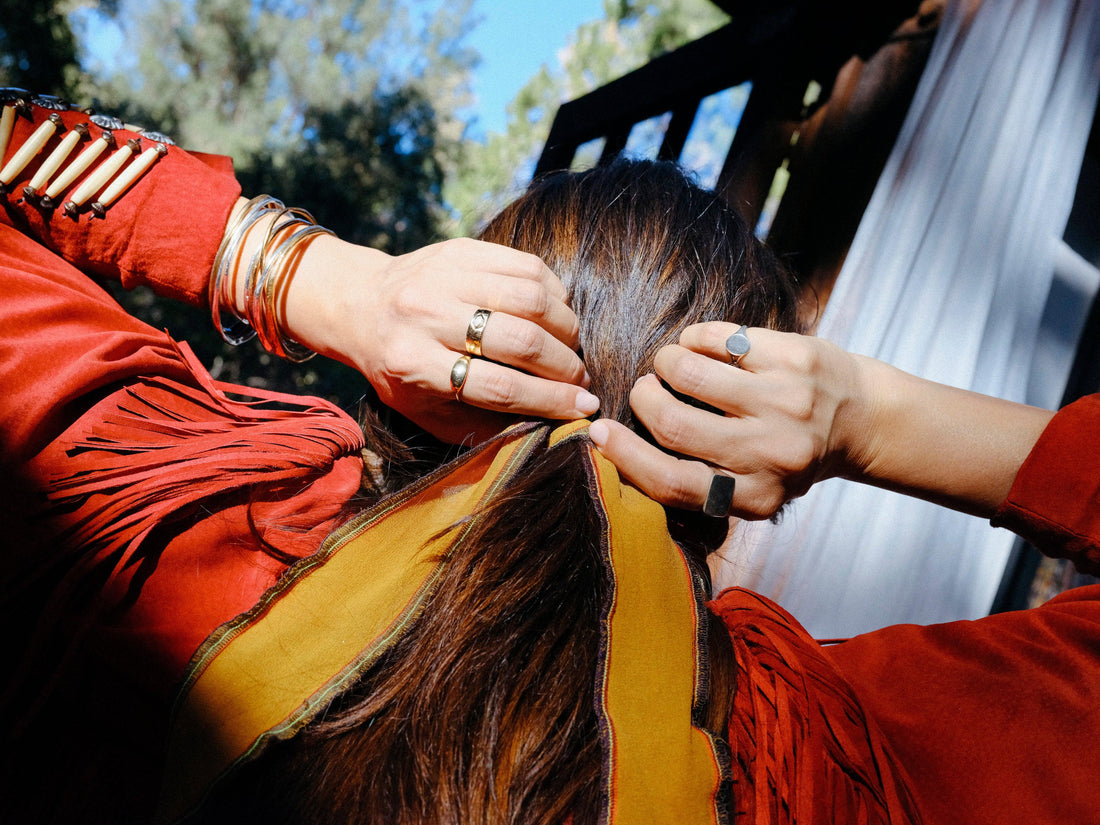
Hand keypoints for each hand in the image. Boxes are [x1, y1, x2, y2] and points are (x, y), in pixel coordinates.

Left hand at [286, 235, 597, 442]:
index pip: (498, 386)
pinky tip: (556, 313)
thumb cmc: (399, 370)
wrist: (361, 304)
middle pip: (519, 341)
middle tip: (581, 380)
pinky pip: (527, 265)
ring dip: (565, 327)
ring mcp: (444, 275)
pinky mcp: (460, 248)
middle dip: (564, 366)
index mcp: (413, 364)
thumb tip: (548, 427)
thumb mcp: (425, 411)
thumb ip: (480, 424)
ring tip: (570, 347)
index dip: (550, 399)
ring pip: (530, 298)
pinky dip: (554, 292)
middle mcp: (426, 314)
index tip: (584, 407)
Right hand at [588, 322, 871, 519]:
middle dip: (644, 400)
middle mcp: (773, 455)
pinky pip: (719, 338)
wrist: (862, 418)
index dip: (625, 456)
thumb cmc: (790, 452)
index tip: (598, 434)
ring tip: (670, 364)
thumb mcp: (753, 486)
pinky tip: (700, 345)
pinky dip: (696, 338)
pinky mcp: (795, 359)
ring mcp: (787, 403)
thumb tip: (616, 454)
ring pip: (690, 374)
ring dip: (666, 363)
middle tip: (644, 389)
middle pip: (673, 425)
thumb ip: (700, 481)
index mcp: (755, 497)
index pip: (672, 482)